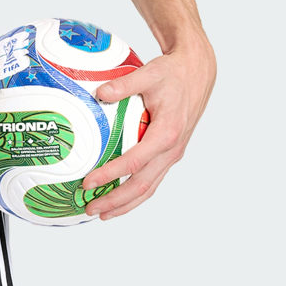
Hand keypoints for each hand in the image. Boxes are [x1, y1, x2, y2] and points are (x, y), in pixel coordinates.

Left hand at [82, 39, 215, 219]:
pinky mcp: (170, 157)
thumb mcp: (150, 72)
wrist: (197, 72)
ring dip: (124, 205)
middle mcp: (171, 149)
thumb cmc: (174, 72)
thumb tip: (100, 93)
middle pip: (141, 185)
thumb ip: (125, 84)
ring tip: (101, 214)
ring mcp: (172, 156)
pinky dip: (134, 196)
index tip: (87, 182)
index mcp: (167, 132)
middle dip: (114, 201)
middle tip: (90, 208)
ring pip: (148, 189)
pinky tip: (118, 202)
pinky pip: (152, 182)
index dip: (110, 174)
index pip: (134, 162)